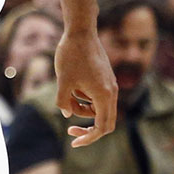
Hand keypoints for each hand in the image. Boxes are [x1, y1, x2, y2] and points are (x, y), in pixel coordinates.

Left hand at [54, 32, 117, 147]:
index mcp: (103, 95)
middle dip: (88, 129)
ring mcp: (109, 84)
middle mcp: (111, 91)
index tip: (74, 143)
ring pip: (99, 109)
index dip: (89, 138)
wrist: (80, 31)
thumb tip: (68, 114)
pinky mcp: (105, 78)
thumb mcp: (63, 81)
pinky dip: (85, 99)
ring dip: (83, 111)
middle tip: (70, 132)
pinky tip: (71, 88)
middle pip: (106, 122)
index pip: (102, 127)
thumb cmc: (71, 55)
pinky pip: (98, 97)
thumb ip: (64, 102)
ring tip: (66, 96)